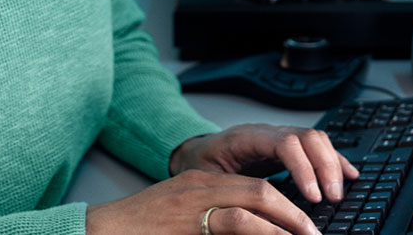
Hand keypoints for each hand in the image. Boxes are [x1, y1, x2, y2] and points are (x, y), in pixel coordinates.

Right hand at [85, 169, 320, 234]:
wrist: (99, 232)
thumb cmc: (141, 229)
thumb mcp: (182, 214)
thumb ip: (216, 219)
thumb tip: (256, 229)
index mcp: (201, 183)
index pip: (256, 186)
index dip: (287, 205)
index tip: (306, 224)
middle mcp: (199, 190)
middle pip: (259, 192)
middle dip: (293, 215)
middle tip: (313, 234)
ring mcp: (190, 208)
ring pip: (247, 211)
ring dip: (281, 228)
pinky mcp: (185, 226)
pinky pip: (228, 227)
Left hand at [168, 124, 358, 203]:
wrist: (193, 150)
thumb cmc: (198, 165)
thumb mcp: (206, 178)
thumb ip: (230, 190)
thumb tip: (253, 214)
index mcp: (247, 138)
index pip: (284, 144)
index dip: (302, 168)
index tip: (313, 196)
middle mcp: (267, 132)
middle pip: (307, 137)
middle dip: (325, 167)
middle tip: (332, 197)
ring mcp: (279, 136)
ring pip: (316, 139)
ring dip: (332, 164)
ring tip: (339, 192)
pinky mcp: (287, 145)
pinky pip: (317, 146)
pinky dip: (335, 160)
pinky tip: (349, 174)